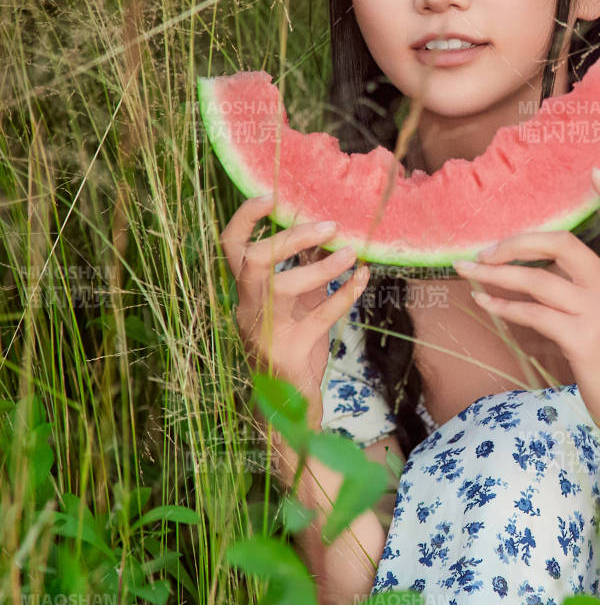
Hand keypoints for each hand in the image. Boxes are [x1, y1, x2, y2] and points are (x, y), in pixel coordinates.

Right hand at [218, 195, 369, 408]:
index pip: (230, 247)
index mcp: (245, 293)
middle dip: (290, 237)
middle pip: (253, 260)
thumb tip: (324, 232)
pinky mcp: (291, 352)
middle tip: (329, 225)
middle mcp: (248, 308)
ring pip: (283, 287)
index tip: (271, 196)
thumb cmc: (292, 347)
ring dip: (322, 266)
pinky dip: (345, 294)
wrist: (288, 407)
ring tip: (352, 253)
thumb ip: (303, 271)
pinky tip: (364, 277)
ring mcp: (266, 332)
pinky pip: (320, 316)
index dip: (245, 219)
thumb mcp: (295, 304)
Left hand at [452, 167, 599, 444]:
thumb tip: (537, 281)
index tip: (594, 172)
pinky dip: (503, 306)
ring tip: (467, 273)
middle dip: (518, 242)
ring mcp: (597, 313)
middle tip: (486, 250)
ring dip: (495, 275)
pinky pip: (532, 313)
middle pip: (564, 243)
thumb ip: (584, 297)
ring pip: (537, 279)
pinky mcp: (581, 338)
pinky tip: (484, 303)